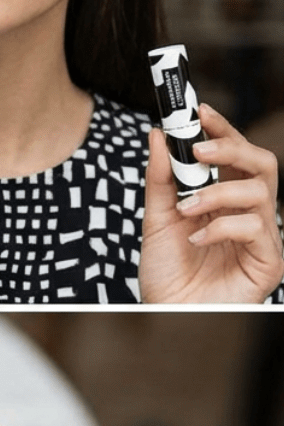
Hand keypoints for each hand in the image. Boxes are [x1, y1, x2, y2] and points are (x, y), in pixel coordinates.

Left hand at [139, 107, 282, 302]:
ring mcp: (262, 236)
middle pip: (261, 163)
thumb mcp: (156, 219)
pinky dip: (221, 228)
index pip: (234, 155)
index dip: (222, 128)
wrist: (165, 315)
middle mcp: (248, 213)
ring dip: (216, 194)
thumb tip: (159, 135)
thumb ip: (160, 179)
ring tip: (185, 209)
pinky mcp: (269, 261)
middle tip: (198, 148)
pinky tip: (195, 240)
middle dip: (230, 147)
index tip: (198, 110)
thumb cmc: (166, 272)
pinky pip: (256, 229)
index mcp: (225, 199)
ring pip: (259, 192)